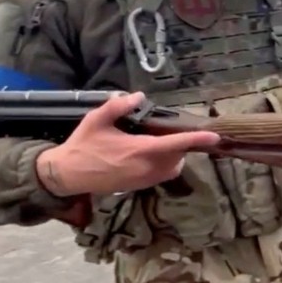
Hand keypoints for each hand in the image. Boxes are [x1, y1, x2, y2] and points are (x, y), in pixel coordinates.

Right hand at [36, 92, 221, 196]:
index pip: (175, 145)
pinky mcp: (138, 187)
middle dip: (181, 146)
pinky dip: (164, 165)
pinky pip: (161, 175)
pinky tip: (150, 153)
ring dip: (174, 156)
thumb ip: (118, 106)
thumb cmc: (83, 145)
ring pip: (172, 168)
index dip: (196, 140)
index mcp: (138, 150)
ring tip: (162, 142)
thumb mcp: (96, 120)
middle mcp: (145, 168)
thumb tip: (138, 95)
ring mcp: (143, 180)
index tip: (214, 136)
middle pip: (178, 157)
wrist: (67, 175)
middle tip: (174, 132)